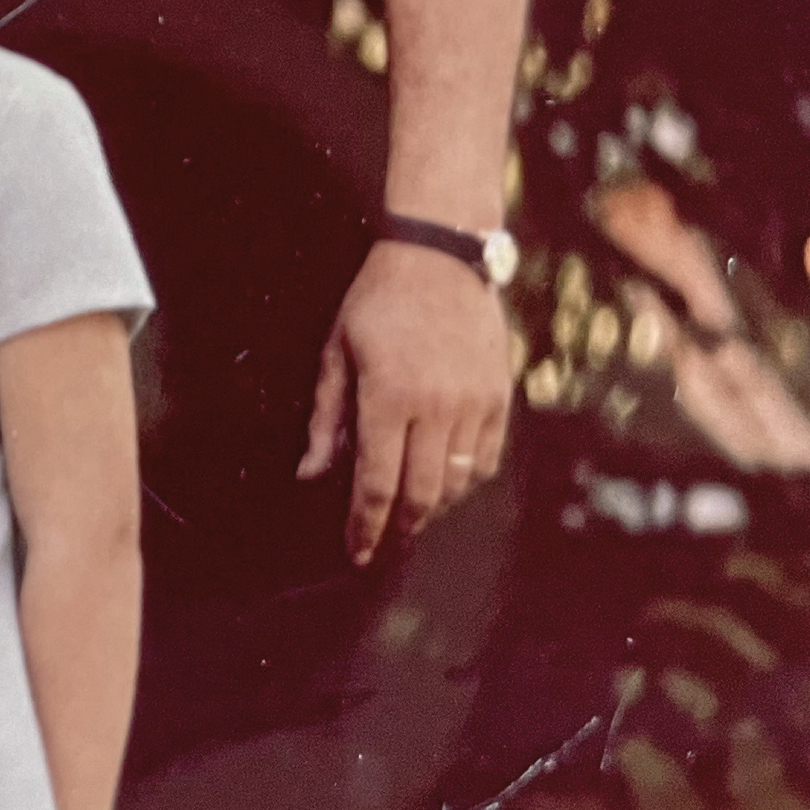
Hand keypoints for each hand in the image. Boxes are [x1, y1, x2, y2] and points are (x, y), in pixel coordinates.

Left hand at [297, 237, 511, 561]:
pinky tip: (445, 482)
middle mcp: (436, 407)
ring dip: (433, 507)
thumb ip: (326, 417)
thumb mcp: (336, 351)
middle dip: (401, 527)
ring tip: (411, 514)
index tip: (356, 551)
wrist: (441, 258)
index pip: (377, 484)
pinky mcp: (499, 397)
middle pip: (421, 493)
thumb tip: (310, 473)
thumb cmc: (376, 301)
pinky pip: (487, 459)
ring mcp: (474, 404)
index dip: (365, 525)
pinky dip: (465, 480)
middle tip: (384, 541)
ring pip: (457, 482)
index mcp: (387, 397)